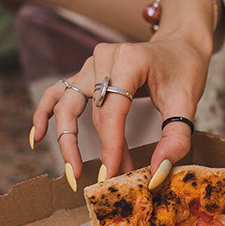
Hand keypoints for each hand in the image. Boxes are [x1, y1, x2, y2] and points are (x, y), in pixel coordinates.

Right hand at [31, 30, 211, 185]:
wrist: (179, 46)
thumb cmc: (184, 71)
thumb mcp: (187, 103)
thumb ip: (176, 139)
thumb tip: (157, 174)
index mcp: (130, 60)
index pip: (112, 110)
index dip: (110, 146)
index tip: (112, 175)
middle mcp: (104, 59)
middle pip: (87, 110)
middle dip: (91, 149)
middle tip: (94, 180)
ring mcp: (90, 64)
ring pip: (66, 104)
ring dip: (65, 139)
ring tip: (71, 168)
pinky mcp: (85, 73)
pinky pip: (57, 93)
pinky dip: (44, 114)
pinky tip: (37, 137)